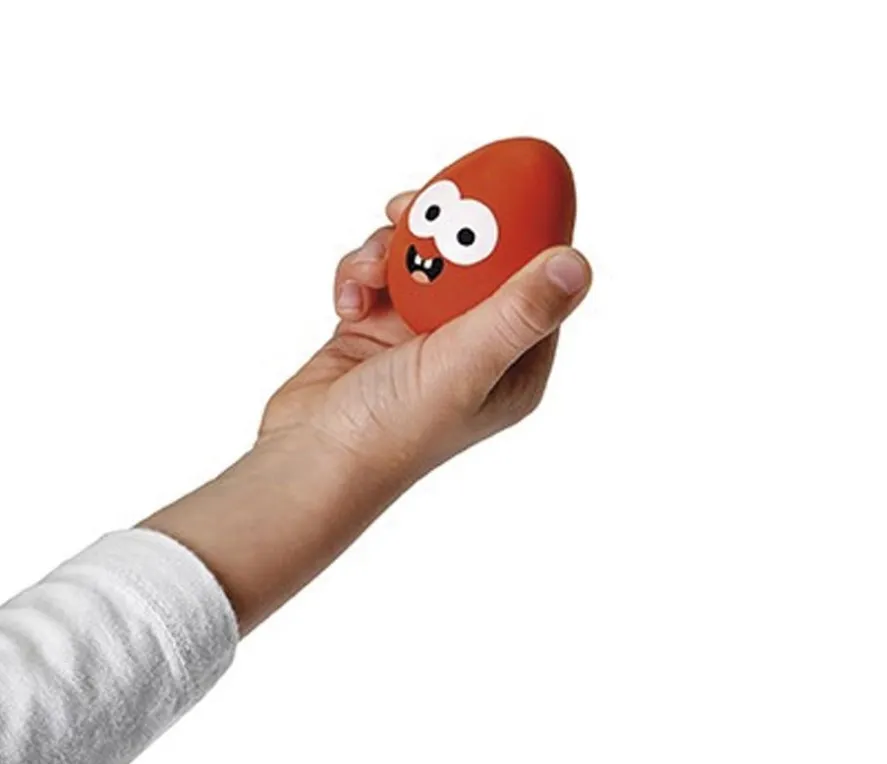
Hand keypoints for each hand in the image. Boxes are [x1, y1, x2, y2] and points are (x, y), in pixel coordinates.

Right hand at [144, 192, 592, 634]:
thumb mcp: (464, 366)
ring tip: (370, 269)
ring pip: (419, 256)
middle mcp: (472, 345)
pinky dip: (359, 274)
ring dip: (390, 251)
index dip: (521, 225)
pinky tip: (347, 300)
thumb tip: (578, 263)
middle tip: (417, 204)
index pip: (534, 276)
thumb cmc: (389, 431)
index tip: (502, 180)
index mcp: (512, 361)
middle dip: (445, 226)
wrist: (308, 460)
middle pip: (474, 256)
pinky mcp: (374, 329)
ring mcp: (420, 336)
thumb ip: (518, 312)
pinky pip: (377, 272)